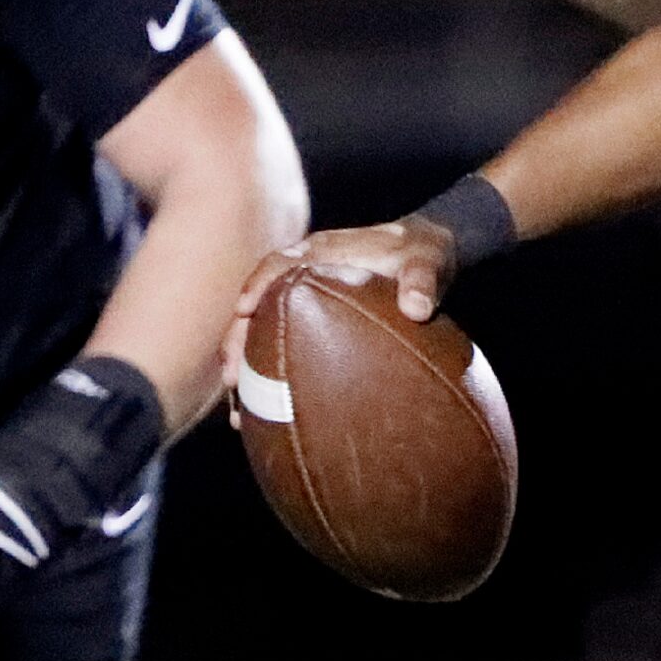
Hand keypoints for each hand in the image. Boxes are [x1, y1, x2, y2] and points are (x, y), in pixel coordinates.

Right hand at [222, 218, 458, 404]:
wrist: (426, 254)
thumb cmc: (422, 255)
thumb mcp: (427, 262)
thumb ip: (421, 281)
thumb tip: (417, 309)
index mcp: (322, 253)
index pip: (279, 264)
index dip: (258, 285)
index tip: (244, 310)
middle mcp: (302, 273)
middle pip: (258, 305)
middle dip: (239, 338)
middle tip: (233, 377)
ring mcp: (301, 296)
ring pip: (260, 327)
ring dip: (245, 362)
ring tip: (238, 404)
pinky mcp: (308, 318)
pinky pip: (277, 340)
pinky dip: (267, 370)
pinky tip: (260, 407)